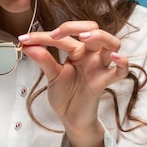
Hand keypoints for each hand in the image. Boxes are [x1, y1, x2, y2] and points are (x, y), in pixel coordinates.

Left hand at [19, 21, 128, 146]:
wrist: (71, 119)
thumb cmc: (65, 95)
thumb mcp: (51, 76)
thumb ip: (43, 60)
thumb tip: (27, 45)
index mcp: (77, 51)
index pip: (64, 36)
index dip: (42, 36)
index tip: (25, 40)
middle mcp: (90, 55)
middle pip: (93, 29)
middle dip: (75, 26)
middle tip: (55, 35)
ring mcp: (99, 67)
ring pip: (112, 43)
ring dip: (100, 36)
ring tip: (85, 38)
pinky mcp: (104, 82)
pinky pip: (121, 71)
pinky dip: (122, 63)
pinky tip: (115, 58)